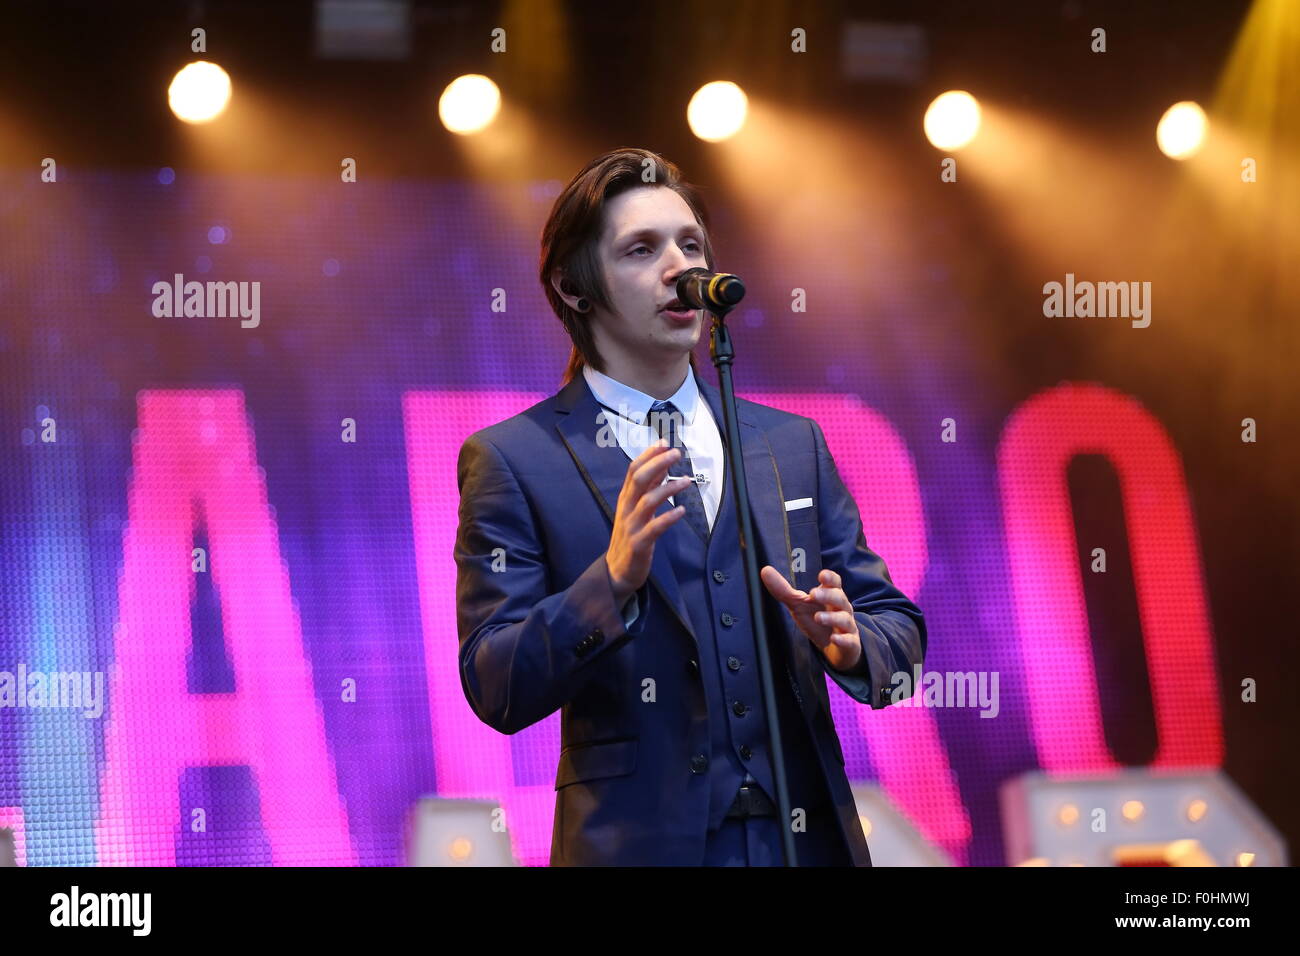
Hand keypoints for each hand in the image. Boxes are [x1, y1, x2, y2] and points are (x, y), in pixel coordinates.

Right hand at [606, 439, 691, 601]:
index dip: (648, 455)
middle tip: (676, 453)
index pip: (634, 470)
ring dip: (668, 489)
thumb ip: (648, 488)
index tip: (664, 442)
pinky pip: (654, 529)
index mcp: (626, 498)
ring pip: (647, 501)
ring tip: (686, 480)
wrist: (617, 571)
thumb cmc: (630, 536)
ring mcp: (631, 526)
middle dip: (657, 464)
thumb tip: (661, 466)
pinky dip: (668, 518)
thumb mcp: (637, 508)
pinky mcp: (638, 544)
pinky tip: (681, 511)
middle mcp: (626, 508)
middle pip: (639, 480)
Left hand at [759, 566, 862, 672]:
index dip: (830, 578)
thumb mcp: (798, 605)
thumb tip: (765, 570)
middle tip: (813, 594)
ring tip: (818, 617)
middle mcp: (841, 608)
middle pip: (839, 598)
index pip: (834, 583)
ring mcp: (846, 626)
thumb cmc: (816, 620)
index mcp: (830, 596)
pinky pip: (849, 641)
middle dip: (828, 595)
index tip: (822, 575)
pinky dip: (843, 639)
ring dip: (832, 617)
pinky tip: (834, 639)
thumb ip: (783, 590)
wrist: (833, 648)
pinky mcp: (849, 643)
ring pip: (844, 619)